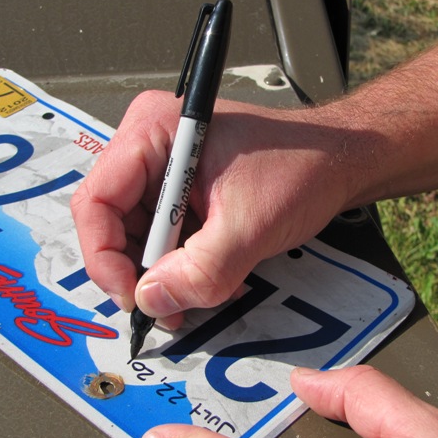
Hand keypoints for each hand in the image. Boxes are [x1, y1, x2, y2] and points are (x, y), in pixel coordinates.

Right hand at [71, 90, 356, 326]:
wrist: (341, 161)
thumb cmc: (304, 166)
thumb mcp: (251, 225)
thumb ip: (201, 270)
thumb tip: (152, 300)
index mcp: (155, 130)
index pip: (97, 200)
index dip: (105, 256)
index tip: (131, 296)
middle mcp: (151, 144)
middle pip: (111, 220)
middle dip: (135, 270)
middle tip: (164, 307)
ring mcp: (166, 166)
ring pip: (136, 234)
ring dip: (160, 273)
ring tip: (191, 296)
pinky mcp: (182, 188)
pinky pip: (162, 233)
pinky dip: (177, 263)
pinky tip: (204, 278)